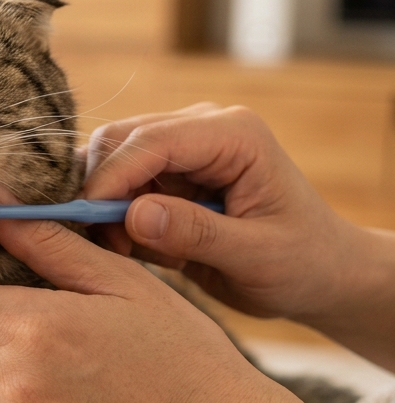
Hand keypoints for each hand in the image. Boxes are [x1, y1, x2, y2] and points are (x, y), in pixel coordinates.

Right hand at [82, 104, 394, 367]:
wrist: (319, 273)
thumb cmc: (303, 263)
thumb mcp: (257, 256)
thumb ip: (197, 234)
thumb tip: (134, 215)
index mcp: (234, 135)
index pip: (151, 141)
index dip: (111, 176)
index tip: (84, 219)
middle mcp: (203, 129)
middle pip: (119, 140)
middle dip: (98, 189)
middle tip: (105, 244)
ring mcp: (182, 150)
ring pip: (109, 160)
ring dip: (101, 205)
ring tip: (124, 251)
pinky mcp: (166, 175)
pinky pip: (117, 186)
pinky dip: (110, 217)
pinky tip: (132, 248)